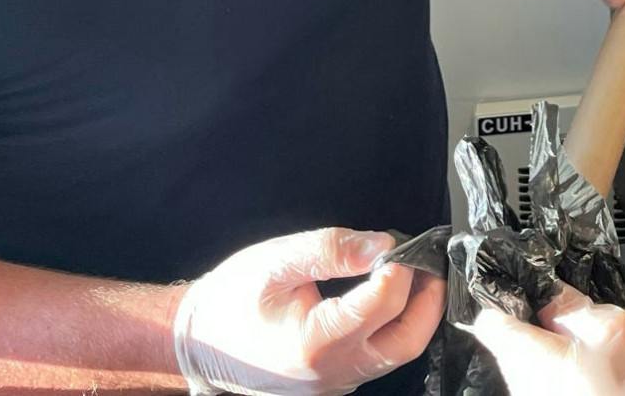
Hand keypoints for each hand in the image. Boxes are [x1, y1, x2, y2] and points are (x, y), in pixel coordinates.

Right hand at [173, 227, 444, 395]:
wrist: (197, 342)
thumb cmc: (231, 298)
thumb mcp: (275, 261)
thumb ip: (331, 249)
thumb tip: (384, 244)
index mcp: (315, 343)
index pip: (384, 303)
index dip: (403, 267)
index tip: (402, 243)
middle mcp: (331, 373)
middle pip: (407, 340)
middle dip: (427, 298)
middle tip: (427, 260)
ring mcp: (335, 383)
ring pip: (397, 352)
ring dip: (414, 312)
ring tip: (410, 272)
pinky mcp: (336, 381)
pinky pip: (379, 357)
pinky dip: (394, 325)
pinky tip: (388, 294)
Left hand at [468, 283, 624, 395]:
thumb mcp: (613, 328)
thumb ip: (573, 307)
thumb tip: (550, 294)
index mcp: (527, 355)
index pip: (489, 317)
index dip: (506, 293)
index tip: (528, 283)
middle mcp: (522, 382)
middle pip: (514, 338)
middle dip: (542, 319)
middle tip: (578, 311)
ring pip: (536, 359)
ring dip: (560, 344)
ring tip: (596, 341)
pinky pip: (552, 379)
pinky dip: (571, 367)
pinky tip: (599, 367)